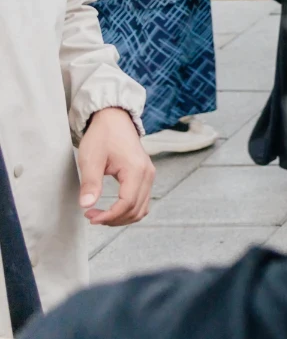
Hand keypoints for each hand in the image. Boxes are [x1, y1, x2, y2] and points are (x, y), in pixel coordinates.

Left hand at [77, 108, 152, 225]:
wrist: (114, 119)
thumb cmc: (103, 136)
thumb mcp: (91, 159)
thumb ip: (90, 183)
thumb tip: (86, 205)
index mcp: (136, 170)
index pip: (127, 203)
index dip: (109, 215)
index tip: (90, 217)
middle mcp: (147, 174)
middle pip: (136, 209)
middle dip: (114, 219)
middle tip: (92, 216)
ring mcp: (149, 175)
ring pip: (142, 208)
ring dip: (122, 217)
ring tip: (102, 215)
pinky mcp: (145, 175)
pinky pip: (142, 200)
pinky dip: (129, 210)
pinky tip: (113, 209)